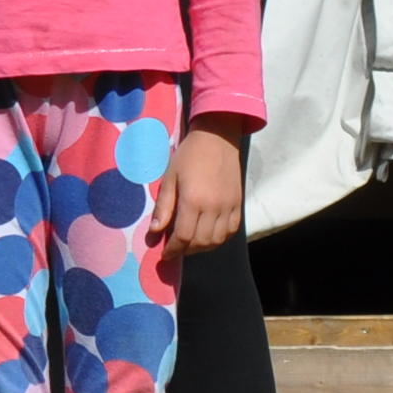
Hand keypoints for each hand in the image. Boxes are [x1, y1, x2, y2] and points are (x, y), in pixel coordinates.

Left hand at [159, 121, 246, 259]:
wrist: (217, 138)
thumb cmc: (188, 156)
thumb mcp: (170, 178)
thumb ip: (163, 207)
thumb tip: (154, 232)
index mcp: (193, 200)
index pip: (184, 237)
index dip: (173, 249)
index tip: (165, 254)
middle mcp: (214, 207)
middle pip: (201, 242)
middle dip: (186, 250)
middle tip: (175, 248)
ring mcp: (229, 207)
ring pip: (217, 240)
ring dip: (202, 247)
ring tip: (190, 244)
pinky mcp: (238, 204)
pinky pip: (231, 231)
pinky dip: (219, 238)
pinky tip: (208, 235)